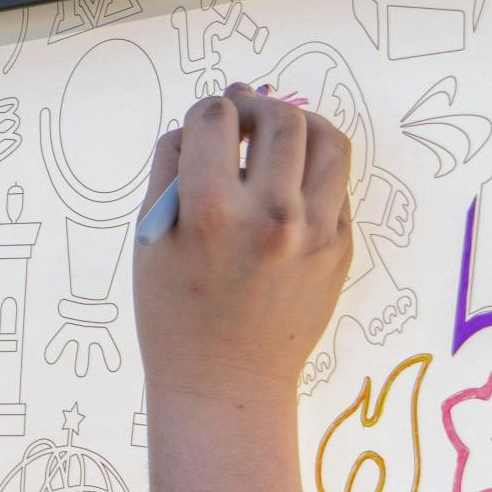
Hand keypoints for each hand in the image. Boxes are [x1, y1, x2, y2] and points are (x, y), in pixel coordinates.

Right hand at [132, 82, 353, 403]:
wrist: (224, 384)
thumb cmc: (173, 313)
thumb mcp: (151, 238)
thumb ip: (172, 166)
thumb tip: (210, 112)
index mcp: (211, 212)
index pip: (216, 118)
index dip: (206, 112)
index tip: (205, 126)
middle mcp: (271, 216)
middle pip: (280, 117)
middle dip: (256, 107)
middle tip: (241, 122)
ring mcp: (315, 233)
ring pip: (327, 139)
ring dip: (299, 126)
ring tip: (277, 140)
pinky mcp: (341, 249)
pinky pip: (337, 184)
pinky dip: (313, 172)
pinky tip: (288, 188)